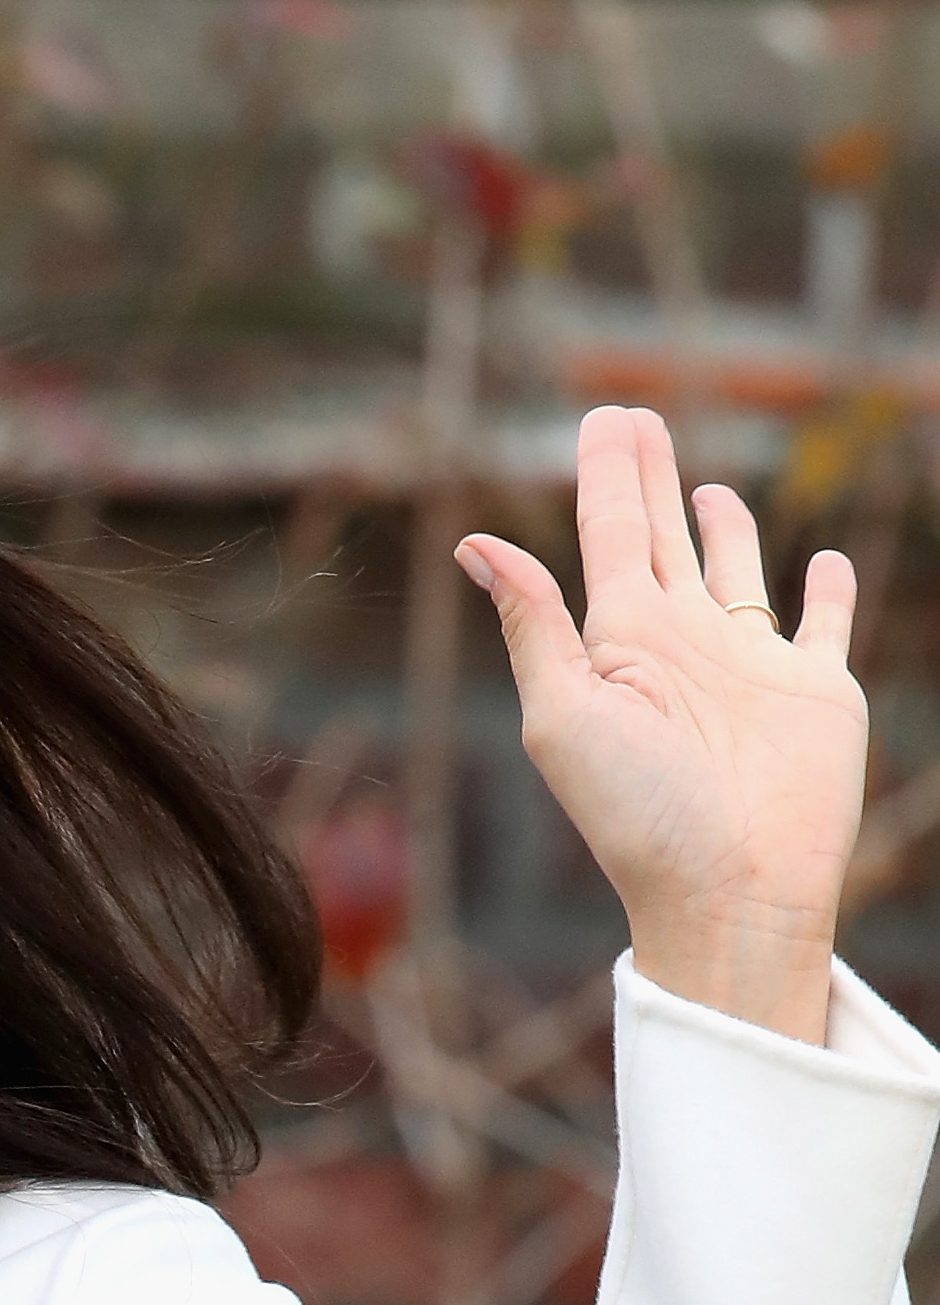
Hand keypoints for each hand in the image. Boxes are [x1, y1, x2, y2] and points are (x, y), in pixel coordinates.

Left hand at [459, 406, 864, 1043]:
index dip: (607, 474)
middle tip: (636, 417)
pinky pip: (822, 624)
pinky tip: (823, 562)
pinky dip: (828, 591)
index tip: (604, 417)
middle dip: (649, 477)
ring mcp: (749, 664)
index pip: (609, 534)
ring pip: (733, 573)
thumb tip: (475, 542)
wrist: (728, 888)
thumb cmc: (638, 813)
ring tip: (706, 490)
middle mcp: (681, 643)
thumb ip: (533, 624)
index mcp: (619, 641)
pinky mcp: (816, 689)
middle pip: (662, 537)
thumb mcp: (564, 713)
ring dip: (723, 529)